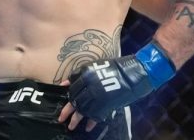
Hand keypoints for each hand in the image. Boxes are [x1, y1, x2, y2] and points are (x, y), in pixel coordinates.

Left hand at [58, 41, 175, 130]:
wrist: (132, 74)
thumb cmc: (115, 68)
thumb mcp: (95, 67)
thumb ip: (80, 76)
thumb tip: (66, 84)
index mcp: (85, 74)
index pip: (72, 88)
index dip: (68, 95)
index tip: (66, 101)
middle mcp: (89, 86)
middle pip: (74, 100)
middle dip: (67, 111)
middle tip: (61, 119)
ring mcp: (97, 97)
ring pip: (82, 110)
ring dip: (76, 120)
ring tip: (71, 127)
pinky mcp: (105, 105)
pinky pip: (95, 115)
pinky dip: (91, 122)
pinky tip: (88, 127)